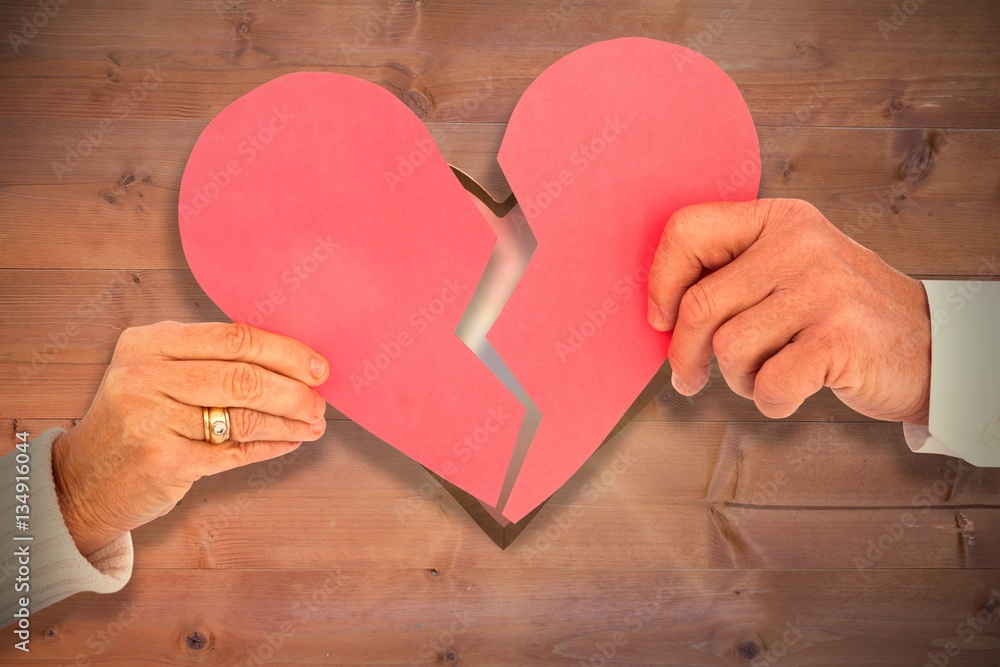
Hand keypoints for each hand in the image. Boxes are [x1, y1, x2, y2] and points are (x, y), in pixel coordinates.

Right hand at [52, 321, 329, 555]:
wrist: (81, 480)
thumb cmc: (137, 419)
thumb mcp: (157, 372)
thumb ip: (211, 360)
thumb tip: (293, 362)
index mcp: (149, 342)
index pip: (234, 338)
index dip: (285, 352)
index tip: (319, 367)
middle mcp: (145, 376)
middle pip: (244, 378)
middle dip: (294, 392)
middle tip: (321, 403)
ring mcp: (152, 420)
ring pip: (244, 417)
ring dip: (289, 422)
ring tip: (314, 424)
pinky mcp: (164, 462)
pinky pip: (235, 452)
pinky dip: (270, 447)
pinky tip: (289, 442)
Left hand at [646, 198, 930, 423]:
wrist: (929, 345)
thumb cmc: (837, 313)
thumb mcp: (789, 269)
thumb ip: (731, 275)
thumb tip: (658, 314)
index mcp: (779, 219)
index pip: (687, 231)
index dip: (660, 283)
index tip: (662, 320)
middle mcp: (800, 244)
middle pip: (699, 305)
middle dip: (684, 353)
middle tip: (688, 378)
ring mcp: (823, 289)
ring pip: (729, 349)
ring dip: (738, 378)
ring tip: (767, 373)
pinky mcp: (839, 339)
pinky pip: (768, 383)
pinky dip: (770, 400)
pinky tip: (791, 390)